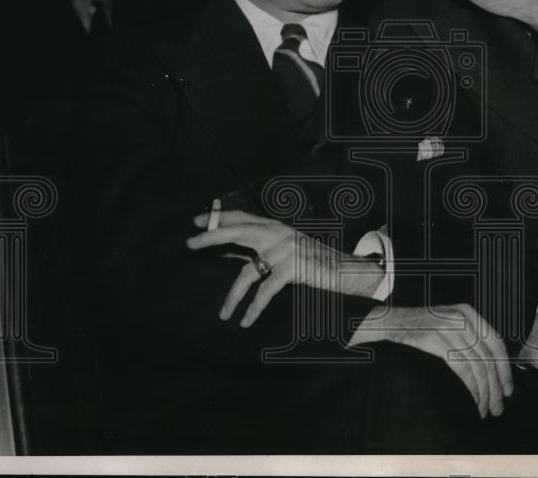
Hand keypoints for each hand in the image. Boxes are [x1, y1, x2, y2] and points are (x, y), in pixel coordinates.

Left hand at [186, 210, 383, 326]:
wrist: (348, 271)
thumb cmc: (315, 263)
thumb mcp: (285, 251)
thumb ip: (261, 250)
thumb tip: (229, 252)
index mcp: (276, 227)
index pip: (242, 217)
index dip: (219, 218)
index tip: (197, 220)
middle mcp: (279, 234)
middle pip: (239, 231)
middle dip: (212, 237)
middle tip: (189, 243)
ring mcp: (286, 250)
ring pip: (247, 272)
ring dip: (232, 296)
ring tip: (223, 314)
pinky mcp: (294, 268)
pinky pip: (266, 290)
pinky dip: (254, 307)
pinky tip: (245, 320)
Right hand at [349, 303, 513, 418]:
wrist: (388, 322)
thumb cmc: (419, 328)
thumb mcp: (448, 323)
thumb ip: (468, 337)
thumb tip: (491, 370)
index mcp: (468, 313)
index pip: (496, 343)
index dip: (504, 369)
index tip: (507, 389)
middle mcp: (461, 317)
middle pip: (488, 357)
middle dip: (495, 387)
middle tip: (498, 408)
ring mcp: (448, 327)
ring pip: (476, 365)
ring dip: (484, 392)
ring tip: (484, 409)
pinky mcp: (434, 339)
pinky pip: (461, 367)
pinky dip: (470, 387)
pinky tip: (472, 400)